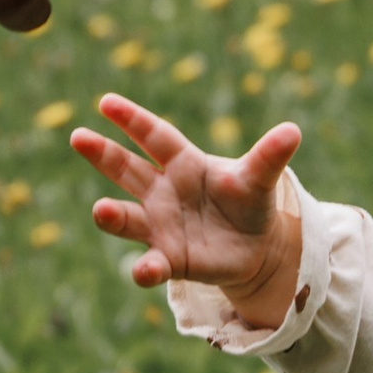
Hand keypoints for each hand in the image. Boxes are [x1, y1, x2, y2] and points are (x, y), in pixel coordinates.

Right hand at [71, 97, 303, 329]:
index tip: (106, 102)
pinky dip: (147, 269)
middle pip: (128, 169)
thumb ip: (268, 157)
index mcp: (183, 163)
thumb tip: (294, 130)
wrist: (255, 247)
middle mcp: (163, 192)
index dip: (131, 119)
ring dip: (113, 215)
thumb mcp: (259, 179)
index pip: (154, 136)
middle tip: (78, 137)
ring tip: (100, 210)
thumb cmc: (247, 202)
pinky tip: (145, 271)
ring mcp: (161, 226)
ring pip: (129, 218)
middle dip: (103, 155)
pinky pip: (154, 264)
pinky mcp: (170, 259)